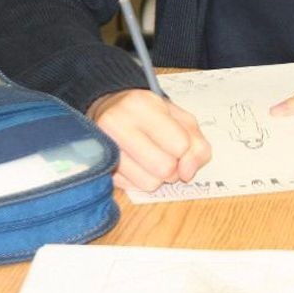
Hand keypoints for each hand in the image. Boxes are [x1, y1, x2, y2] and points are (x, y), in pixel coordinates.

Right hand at [87, 88, 211, 191]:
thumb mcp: (180, 118)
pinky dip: (140, 180)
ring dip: (157, 177)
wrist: (109, 110)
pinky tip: (136, 164)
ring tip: (150, 158)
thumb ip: (196, 143)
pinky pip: (132, 188)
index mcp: (142, 104)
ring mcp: (103, 147)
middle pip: (165, 168)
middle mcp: (117, 123)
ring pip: (149, 183)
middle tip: (166, 153)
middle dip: (173, 167)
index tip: (179, 142)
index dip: (186, 150)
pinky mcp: (97, 167)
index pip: (181, 145)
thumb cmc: (148, 114)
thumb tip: (188, 173)